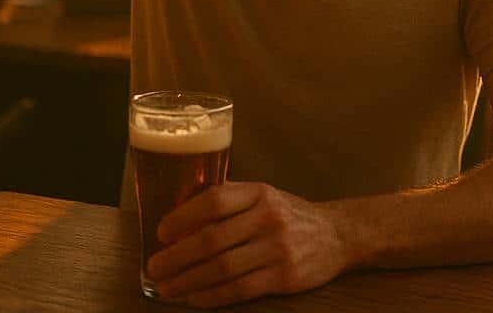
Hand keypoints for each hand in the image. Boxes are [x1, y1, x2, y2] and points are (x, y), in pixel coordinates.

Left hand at [146, 182, 349, 306]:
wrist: (338, 235)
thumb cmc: (288, 215)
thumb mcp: (262, 196)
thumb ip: (228, 203)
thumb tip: (179, 220)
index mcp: (259, 193)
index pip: (214, 201)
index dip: (183, 217)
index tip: (161, 232)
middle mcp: (269, 217)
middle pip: (213, 239)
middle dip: (177, 257)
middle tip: (154, 268)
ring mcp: (278, 248)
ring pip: (223, 268)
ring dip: (189, 281)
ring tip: (167, 288)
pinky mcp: (285, 277)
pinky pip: (240, 289)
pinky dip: (213, 296)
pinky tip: (195, 298)